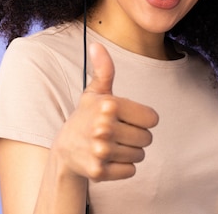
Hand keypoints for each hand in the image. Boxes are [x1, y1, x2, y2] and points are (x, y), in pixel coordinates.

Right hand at [54, 43, 158, 181]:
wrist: (64, 150)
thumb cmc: (86, 116)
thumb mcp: (95, 92)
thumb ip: (104, 70)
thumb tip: (96, 45)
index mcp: (108, 105)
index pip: (152, 118)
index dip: (142, 119)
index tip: (126, 119)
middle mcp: (103, 127)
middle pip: (147, 138)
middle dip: (136, 137)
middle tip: (118, 134)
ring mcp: (100, 151)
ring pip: (139, 155)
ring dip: (129, 152)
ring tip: (112, 145)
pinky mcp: (99, 171)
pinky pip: (130, 171)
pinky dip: (122, 168)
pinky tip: (108, 159)